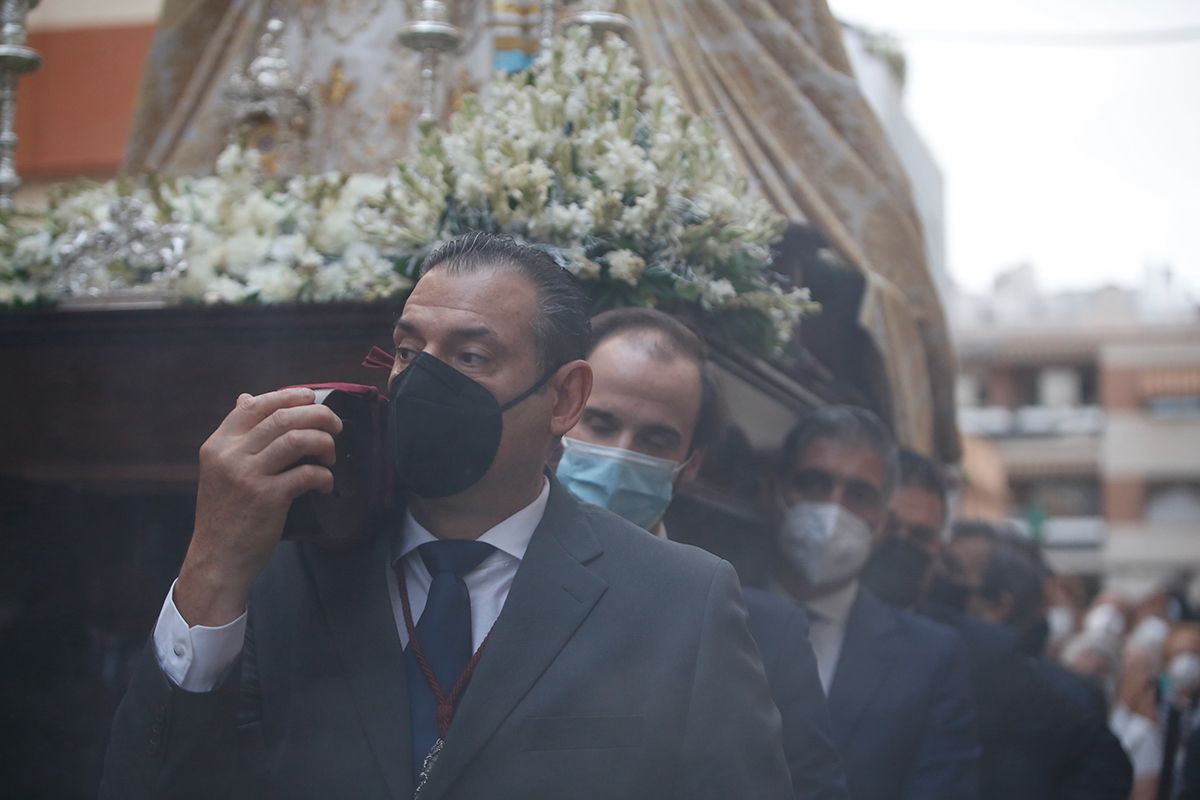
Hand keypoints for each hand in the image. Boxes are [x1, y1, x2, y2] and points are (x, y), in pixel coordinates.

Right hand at [175, 388, 341, 626]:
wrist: (218, 558)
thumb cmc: (225, 513)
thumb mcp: (219, 469)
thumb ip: (235, 437)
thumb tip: (246, 398)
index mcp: (218, 444)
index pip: (254, 405)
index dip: (288, 396)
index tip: (311, 397)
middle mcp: (230, 455)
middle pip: (282, 417)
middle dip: (317, 414)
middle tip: (335, 424)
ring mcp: (248, 476)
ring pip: (297, 439)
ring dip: (324, 441)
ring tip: (331, 454)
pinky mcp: (268, 498)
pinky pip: (307, 473)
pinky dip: (324, 475)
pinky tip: (326, 483)